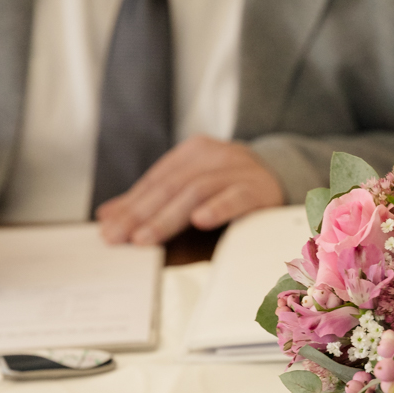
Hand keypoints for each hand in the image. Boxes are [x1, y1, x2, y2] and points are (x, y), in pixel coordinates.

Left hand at [95, 136, 283, 244]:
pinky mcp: (261, 187)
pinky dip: (219, 207)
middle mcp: (215, 155)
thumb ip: (151, 201)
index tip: (108, 229)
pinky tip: (200, 221)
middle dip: (141, 214)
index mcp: (194, 153)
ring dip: (168, 217)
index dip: (130, 205)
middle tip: (118, 238)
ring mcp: (239, 169)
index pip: (155, 180)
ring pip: (197, 191)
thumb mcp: (191, 189)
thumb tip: (107, 216)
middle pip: (171, 186)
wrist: (286, 180)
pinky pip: (238, 196)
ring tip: (145, 238)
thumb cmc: (232, 189)